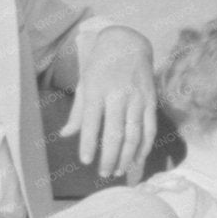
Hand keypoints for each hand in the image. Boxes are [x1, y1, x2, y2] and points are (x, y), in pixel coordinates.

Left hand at [60, 26, 157, 180]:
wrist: (127, 44)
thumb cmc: (100, 66)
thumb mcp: (84, 84)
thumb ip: (77, 112)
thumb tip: (65, 135)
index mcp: (97, 91)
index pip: (91, 123)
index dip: (88, 144)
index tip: (85, 161)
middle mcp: (118, 96)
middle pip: (115, 134)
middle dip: (110, 157)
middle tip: (104, 173)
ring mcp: (137, 99)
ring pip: (134, 135)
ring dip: (127, 156)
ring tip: (120, 170)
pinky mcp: (151, 101)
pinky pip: (150, 128)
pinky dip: (145, 146)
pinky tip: (137, 158)